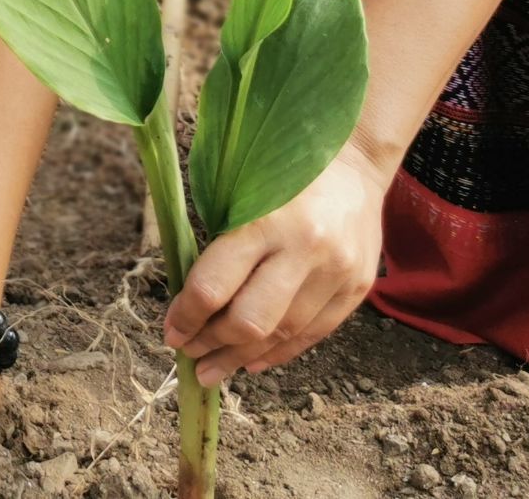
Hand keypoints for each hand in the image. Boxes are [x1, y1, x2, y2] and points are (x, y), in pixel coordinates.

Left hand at [164, 145, 390, 384]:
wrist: (354, 158)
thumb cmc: (282, 169)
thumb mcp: (241, 189)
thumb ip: (220, 241)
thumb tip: (188, 299)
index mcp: (266, 219)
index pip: (214, 285)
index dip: (186, 315)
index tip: (170, 331)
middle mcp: (306, 249)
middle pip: (250, 320)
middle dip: (211, 344)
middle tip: (188, 353)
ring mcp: (337, 272)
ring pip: (282, 334)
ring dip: (241, 358)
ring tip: (214, 369)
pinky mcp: (358, 288)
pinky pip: (313, 334)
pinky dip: (279, 352)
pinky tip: (252, 361)